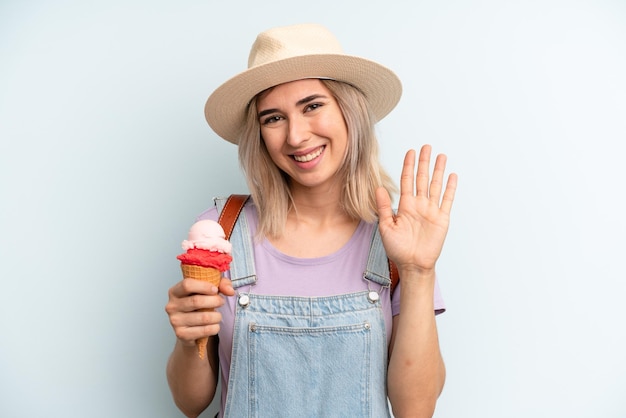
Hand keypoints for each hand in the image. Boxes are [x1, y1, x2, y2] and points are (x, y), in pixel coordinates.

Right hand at [165, 277, 234, 345]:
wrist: (191, 329)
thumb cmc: (200, 305)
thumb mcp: (209, 290)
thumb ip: (221, 285)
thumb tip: (230, 291)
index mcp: (175, 292)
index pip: (187, 285)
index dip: (204, 286)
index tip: (215, 290)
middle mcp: (171, 306)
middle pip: (196, 301)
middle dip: (215, 301)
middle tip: (221, 302)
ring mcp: (175, 321)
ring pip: (203, 317)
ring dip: (217, 316)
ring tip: (218, 316)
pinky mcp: (182, 334)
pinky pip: (204, 330)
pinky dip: (214, 328)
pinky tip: (214, 325)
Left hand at [376, 145, 456, 274]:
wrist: (413, 265)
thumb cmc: (397, 249)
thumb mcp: (386, 227)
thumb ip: (384, 207)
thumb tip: (379, 188)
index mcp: (405, 206)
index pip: (407, 181)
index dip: (409, 166)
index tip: (411, 152)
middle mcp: (419, 205)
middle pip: (422, 179)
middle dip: (424, 163)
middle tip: (426, 147)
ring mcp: (431, 211)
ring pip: (435, 185)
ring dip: (438, 171)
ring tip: (441, 156)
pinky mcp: (442, 219)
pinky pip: (447, 200)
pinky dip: (450, 188)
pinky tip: (452, 176)